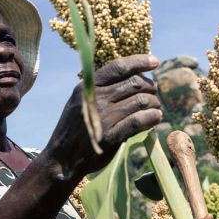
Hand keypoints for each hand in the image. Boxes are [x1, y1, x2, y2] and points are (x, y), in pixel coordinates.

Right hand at [45, 54, 162, 179]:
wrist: (63, 157)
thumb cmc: (76, 127)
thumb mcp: (82, 101)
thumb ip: (103, 89)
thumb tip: (136, 78)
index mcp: (88, 86)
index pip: (118, 67)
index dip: (139, 62)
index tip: (155, 62)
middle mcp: (96, 98)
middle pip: (135, 83)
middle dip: (150, 87)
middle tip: (154, 94)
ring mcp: (103, 117)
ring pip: (141, 101)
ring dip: (154, 104)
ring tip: (155, 108)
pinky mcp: (110, 136)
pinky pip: (139, 120)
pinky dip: (152, 117)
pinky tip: (155, 118)